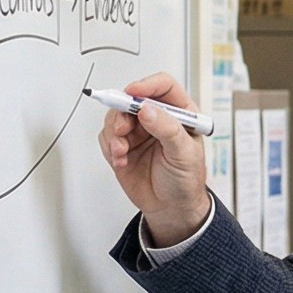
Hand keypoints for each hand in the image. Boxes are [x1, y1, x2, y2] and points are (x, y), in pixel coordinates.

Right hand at [97, 71, 211, 245]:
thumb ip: (167, 129)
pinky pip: (106, 137)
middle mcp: (157, 118)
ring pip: (115, 117)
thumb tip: (147, 109)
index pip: (163, 87)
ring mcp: (138, 132)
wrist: (171, 208)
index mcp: (180, 114)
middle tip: (121, 130)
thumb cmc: (185, 180)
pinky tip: (121, 161)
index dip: (147, 85)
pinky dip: (109, 148)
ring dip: (113, 133)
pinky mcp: (122, 146)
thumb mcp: (184, 154)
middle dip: (122, 113)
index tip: (133, 92)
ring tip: (121, 152)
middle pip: (132, 99)